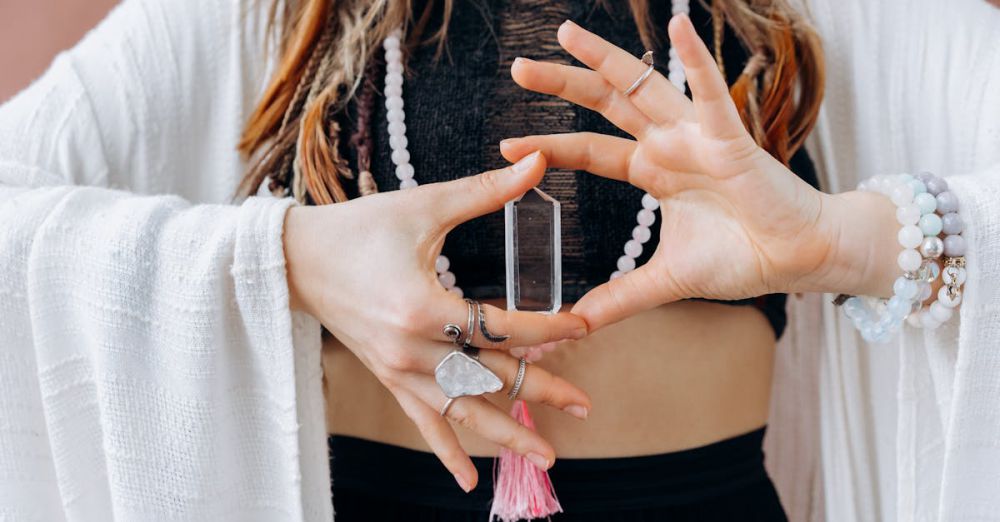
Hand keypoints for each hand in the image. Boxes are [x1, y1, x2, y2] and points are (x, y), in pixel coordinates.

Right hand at [283, 152, 591, 490]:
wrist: (296, 259)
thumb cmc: (359, 229)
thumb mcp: (424, 206)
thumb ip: (485, 192)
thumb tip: (538, 161)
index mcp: (423, 307)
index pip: (501, 328)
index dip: (547, 329)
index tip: (584, 325)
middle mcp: (411, 351)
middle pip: (489, 378)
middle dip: (541, 392)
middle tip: (584, 406)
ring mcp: (398, 373)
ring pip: (462, 412)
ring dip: (505, 436)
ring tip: (546, 456)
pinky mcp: (388, 380)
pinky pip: (423, 422)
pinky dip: (446, 452)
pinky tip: (468, 482)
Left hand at [501, 16, 896, 330]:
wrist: (799, 259)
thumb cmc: (743, 257)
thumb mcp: (667, 280)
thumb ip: (621, 297)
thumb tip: (576, 322)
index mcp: (653, 171)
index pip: (590, 151)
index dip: (550, 146)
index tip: (506, 144)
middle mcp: (669, 145)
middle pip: (605, 105)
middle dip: (562, 85)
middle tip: (519, 68)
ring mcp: (697, 137)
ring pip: (643, 86)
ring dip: (604, 58)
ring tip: (565, 32)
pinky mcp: (730, 140)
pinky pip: (710, 94)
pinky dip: (695, 60)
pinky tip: (677, 25)